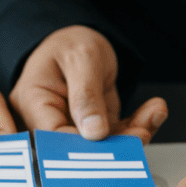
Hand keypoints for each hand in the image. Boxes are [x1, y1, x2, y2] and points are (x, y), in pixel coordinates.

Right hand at [10, 25, 166, 143]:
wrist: (80, 39)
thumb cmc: (70, 43)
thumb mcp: (80, 58)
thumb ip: (86, 94)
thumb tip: (94, 132)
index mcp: (33, 102)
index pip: (52, 136)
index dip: (80, 147)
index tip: (110, 141)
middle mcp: (50, 119)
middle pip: (78, 147)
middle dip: (114, 144)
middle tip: (141, 133)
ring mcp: (73, 125)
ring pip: (103, 145)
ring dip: (132, 134)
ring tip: (153, 114)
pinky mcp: (94, 126)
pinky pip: (116, 134)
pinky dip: (138, 125)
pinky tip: (153, 111)